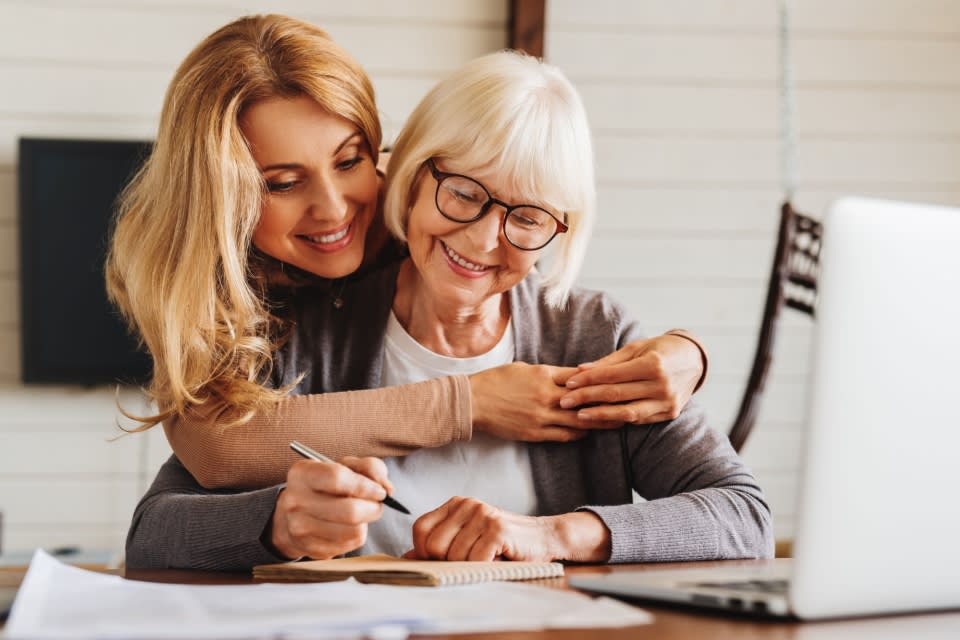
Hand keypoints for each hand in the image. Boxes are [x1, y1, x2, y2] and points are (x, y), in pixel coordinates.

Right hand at [267, 456, 390, 559]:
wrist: (294, 514)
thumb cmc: (327, 485)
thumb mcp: (346, 466)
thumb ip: (370, 468)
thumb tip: (387, 489)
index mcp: (302, 474)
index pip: (337, 478)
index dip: (365, 486)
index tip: (380, 491)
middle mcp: (295, 501)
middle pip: (349, 511)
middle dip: (373, 508)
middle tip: (377, 504)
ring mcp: (300, 528)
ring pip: (354, 531)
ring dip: (366, 522)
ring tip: (360, 513)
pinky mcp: (311, 549)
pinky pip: (350, 545)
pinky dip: (357, 535)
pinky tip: (348, 526)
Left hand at [406, 497, 610, 562]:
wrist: (543, 537)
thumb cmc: (503, 543)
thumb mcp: (468, 539)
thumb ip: (439, 546)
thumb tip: (407, 559)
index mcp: (455, 504)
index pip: (420, 529)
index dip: (424, 551)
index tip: (442, 561)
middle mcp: (467, 504)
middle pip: (432, 545)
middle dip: (448, 562)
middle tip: (470, 560)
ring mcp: (482, 515)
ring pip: (453, 557)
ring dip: (470, 566)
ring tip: (487, 558)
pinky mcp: (497, 529)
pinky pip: (474, 560)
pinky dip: (483, 567)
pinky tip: (496, 559)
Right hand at [469, 362, 621, 442]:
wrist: (473, 402)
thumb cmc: (496, 381)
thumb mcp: (524, 368)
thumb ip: (548, 373)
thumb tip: (571, 375)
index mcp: (544, 375)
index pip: (580, 377)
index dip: (600, 380)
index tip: (617, 380)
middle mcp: (546, 396)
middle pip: (586, 401)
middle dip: (608, 403)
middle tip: (628, 403)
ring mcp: (541, 416)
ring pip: (578, 421)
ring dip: (598, 422)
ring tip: (616, 422)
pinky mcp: (534, 433)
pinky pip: (563, 436)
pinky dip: (578, 435)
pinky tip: (587, 433)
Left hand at [559, 334, 702, 423]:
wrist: (695, 360)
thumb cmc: (660, 349)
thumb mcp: (636, 347)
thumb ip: (609, 361)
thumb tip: (580, 369)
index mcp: (653, 364)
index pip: (612, 376)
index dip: (588, 380)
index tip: (569, 383)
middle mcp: (662, 385)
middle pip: (616, 395)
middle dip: (587, 398)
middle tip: (564, 402)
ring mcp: (667, 402)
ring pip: (627, 413)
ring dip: (600, 415)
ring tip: (580, 415)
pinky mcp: (670, 413)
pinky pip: (640, 419)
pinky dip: (619, 419)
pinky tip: (602, 418)